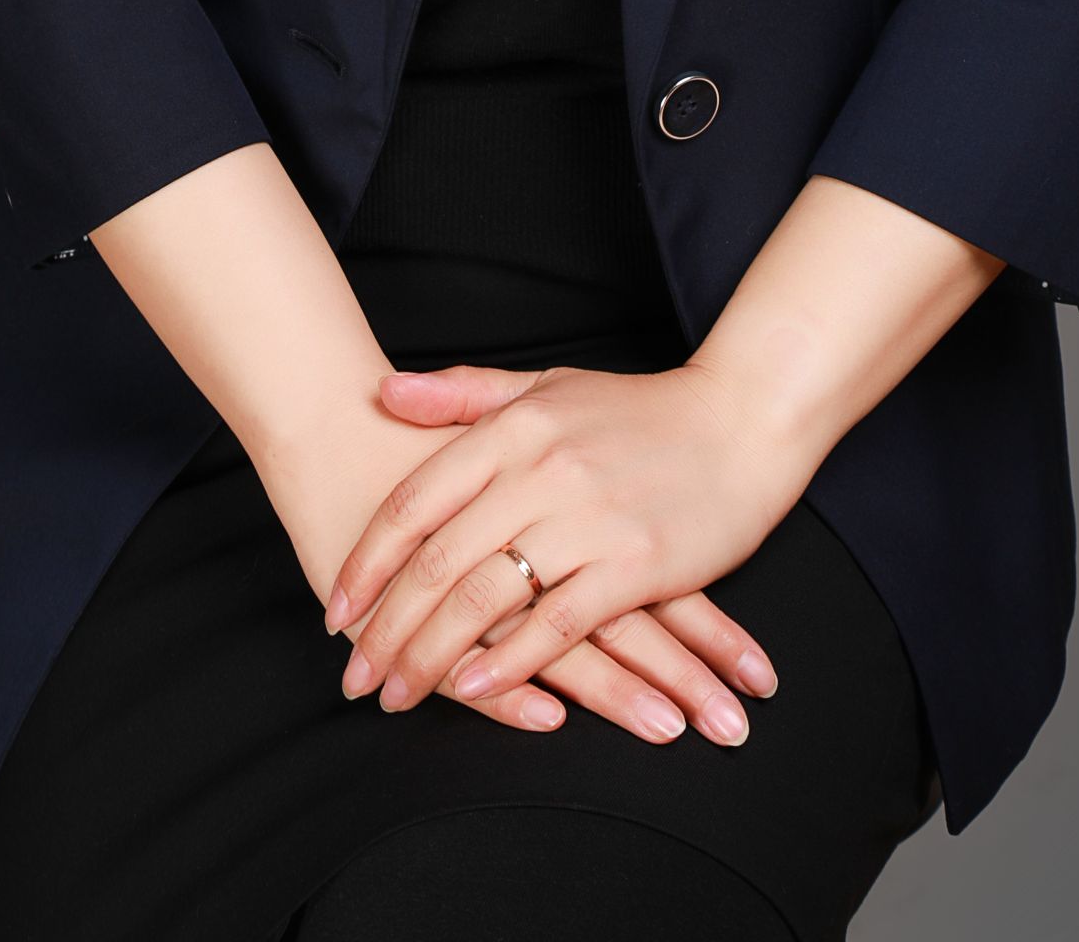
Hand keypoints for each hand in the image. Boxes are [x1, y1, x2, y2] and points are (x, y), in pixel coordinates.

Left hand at [323, 356, 809, 725]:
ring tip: (396, 693)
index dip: (369, 561)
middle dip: (387, 627)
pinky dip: (509, 662)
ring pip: (487, 598)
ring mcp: (588, 518)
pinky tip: (472, 687)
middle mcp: (542, 470)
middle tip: (353, 674)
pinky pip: (555, 624)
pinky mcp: (634, 564)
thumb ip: (463, 393)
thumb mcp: (546, 386)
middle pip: (441, 560)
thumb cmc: (639, 409)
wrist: (743, 420)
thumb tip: (383, 393)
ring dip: (432, 655)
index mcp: (515, 427)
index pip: (417, 501)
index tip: (335, 609)